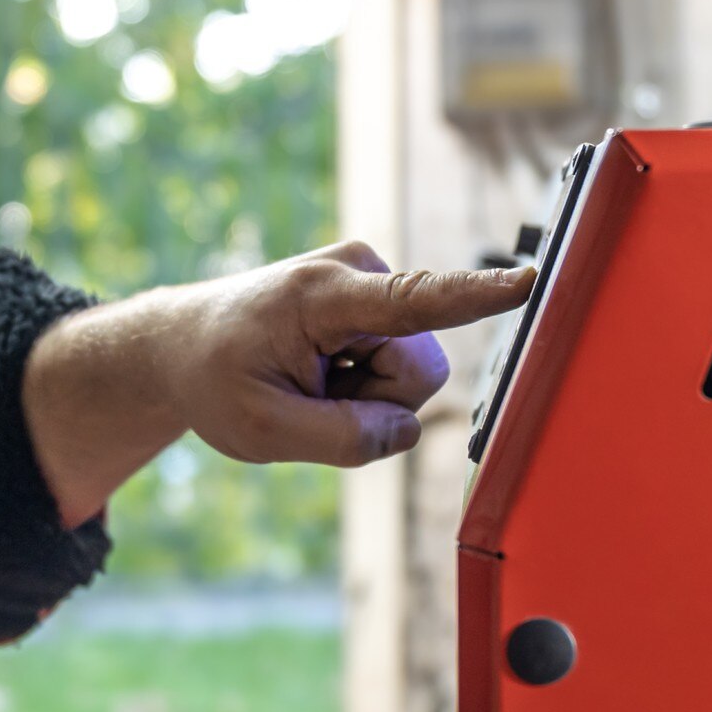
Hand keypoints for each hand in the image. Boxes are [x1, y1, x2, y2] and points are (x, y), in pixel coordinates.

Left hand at [22, 241, 535, 526]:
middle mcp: (358, 272)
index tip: (529, 281)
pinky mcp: (378, 301)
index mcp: (323, 296)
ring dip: (362, 397)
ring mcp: (371, 282)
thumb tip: (406, 431)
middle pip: (418, 374)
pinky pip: (398, 368)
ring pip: (410, 377)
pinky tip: (319, 372)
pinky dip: (360, 386)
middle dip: (373, 404)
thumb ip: (342, 439)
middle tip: (306, 397)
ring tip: (307, 381)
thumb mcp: (262, 431)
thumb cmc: (215, 381)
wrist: (183, 344)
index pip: (415, 300)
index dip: (476, 295)